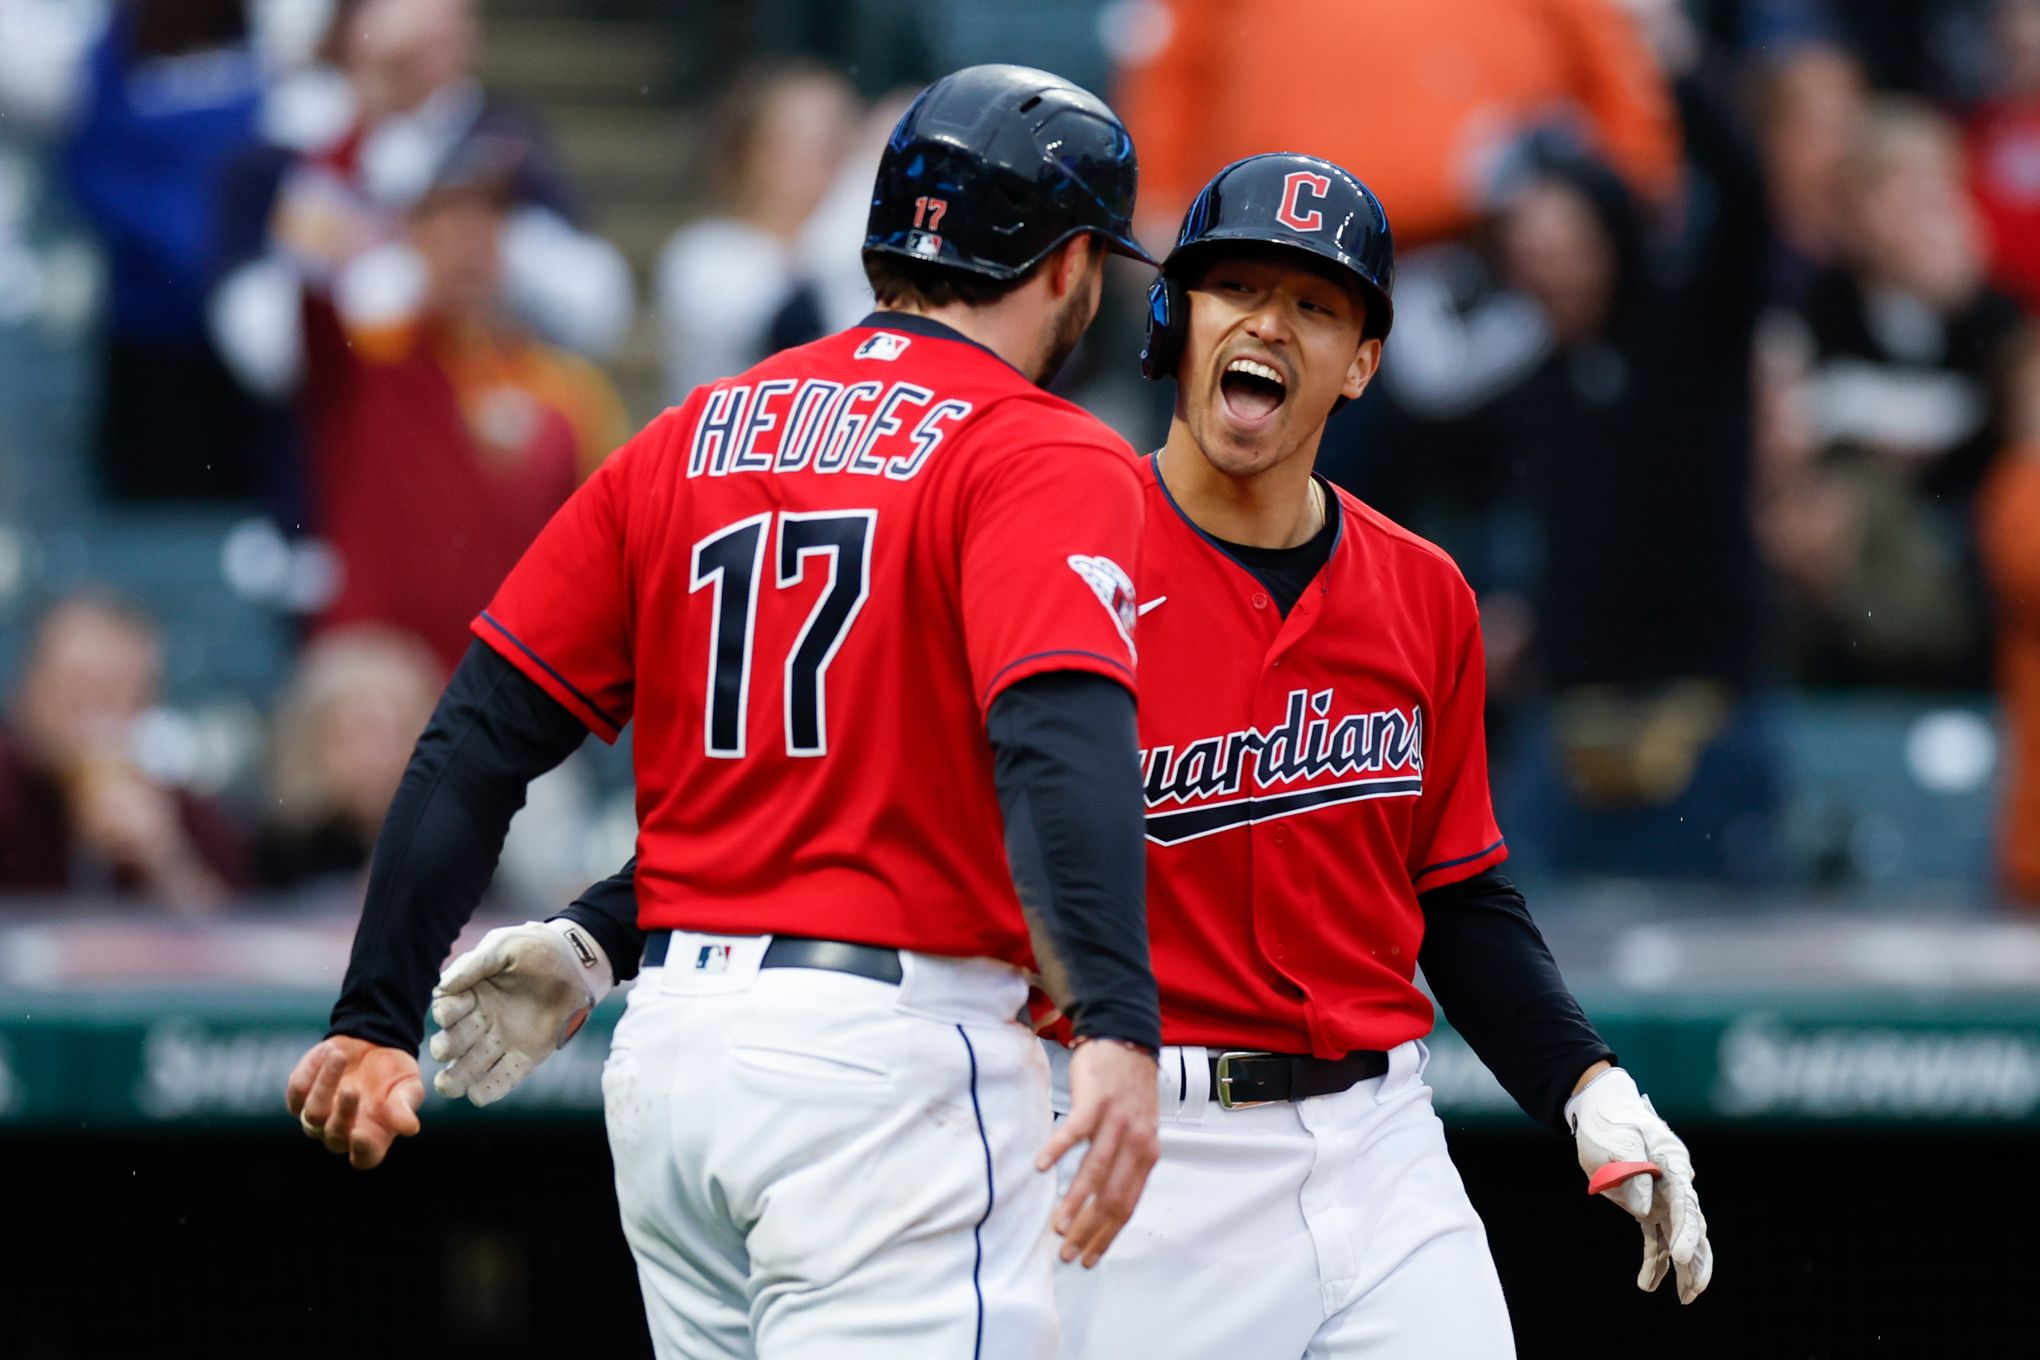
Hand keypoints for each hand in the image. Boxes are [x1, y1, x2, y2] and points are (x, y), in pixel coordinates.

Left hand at [284, 1036, 424, 1169]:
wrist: (375, 1043)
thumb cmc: (395, 1072)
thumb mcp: (408, 1086)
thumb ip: (405, 1106)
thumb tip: (410, 1128)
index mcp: (374, 1137)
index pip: (365, 1157)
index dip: (362, 1150)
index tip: (361, 1133)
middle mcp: (342, 1132)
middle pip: (335, 1136)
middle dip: (343, 1112)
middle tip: (352, 1087)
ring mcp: (319, 1116)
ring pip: (312, 1114)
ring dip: (325, 1084)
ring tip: (340, 1055)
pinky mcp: (300, 1096)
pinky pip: (297, 1089)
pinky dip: (311, 1069)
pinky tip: (329, 1050)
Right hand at [428, 921, 611, 1106]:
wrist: (579, 962)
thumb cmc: (538, 948)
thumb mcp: (504, 946)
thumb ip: (473, 964)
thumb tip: (441, 988)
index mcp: (472, 994)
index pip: (449, 1009)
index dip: (445, 1014)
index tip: (446, 1013)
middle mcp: (483, 1021)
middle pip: (455, 1041)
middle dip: (446, 1048)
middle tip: (443, 1051)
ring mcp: (503, 1040)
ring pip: (473, 1065)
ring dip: (459, 1077)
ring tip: (449, 1087)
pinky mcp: (526, 1056)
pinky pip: (505, 1078)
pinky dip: (491, 1089)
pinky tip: (477, 1095)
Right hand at [1035, 1038, 1159, 1268]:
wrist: (1128, 1041)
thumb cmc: (1129, 1089)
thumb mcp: (1140, 1130)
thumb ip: (1127, 1163)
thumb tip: (1107, 1201)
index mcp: (1147, 1155)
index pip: (1127, 1205)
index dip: (1107, 1235)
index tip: (1089, 1258)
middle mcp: (1136, 1143)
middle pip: (1112, 1198)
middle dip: (1089, 1231)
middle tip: (1068, 1253)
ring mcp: (1115, 1122)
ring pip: (1095, 1172)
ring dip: (1074, 1203)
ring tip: (1057, 1227)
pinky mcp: (1095, 1102)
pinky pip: (1075, 1132)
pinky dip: (1058, 1151)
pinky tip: (1042, 1167)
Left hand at [1569, 1067, 1713, 1303]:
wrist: (1600, 1111)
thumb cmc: (1611, 1122)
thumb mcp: (1618, 1142)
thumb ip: (1632, 1173)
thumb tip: (1643, 1210)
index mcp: (1673, 1165)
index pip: (1685, 1204)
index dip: (1686, 1232)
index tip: (1680, 1257)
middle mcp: (1674, 1185)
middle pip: (1693, 1226)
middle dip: (1696, 1260)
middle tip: (1693, 1290)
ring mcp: (1661, 1199)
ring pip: (1678, 1238)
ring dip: (1682, 1268)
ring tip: (1684, 1298)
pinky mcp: (1646, 1209)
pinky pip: (1654, 1239)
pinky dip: (1654, 1261)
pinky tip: (1648, 1284)